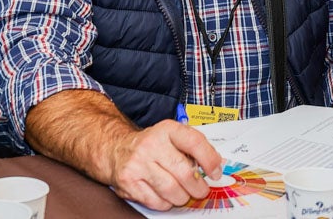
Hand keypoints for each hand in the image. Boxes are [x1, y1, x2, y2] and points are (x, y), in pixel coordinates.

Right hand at [107, 120, 222, 209]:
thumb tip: (216, 164)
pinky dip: (166, 203)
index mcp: (167, 129)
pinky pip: (157, 202)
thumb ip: (193, 147)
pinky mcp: (129, 182)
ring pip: (172, 190)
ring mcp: (138, 164)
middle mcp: (151, 144)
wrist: (117, 149)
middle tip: (201, 190)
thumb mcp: (172, 136)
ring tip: (183, 193)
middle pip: (184, 172)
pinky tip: (165, 194)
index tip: (215, 172)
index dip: (209, 160)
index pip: (194, 142)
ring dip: (182, 197)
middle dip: (198, 187)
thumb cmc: (152, 145)